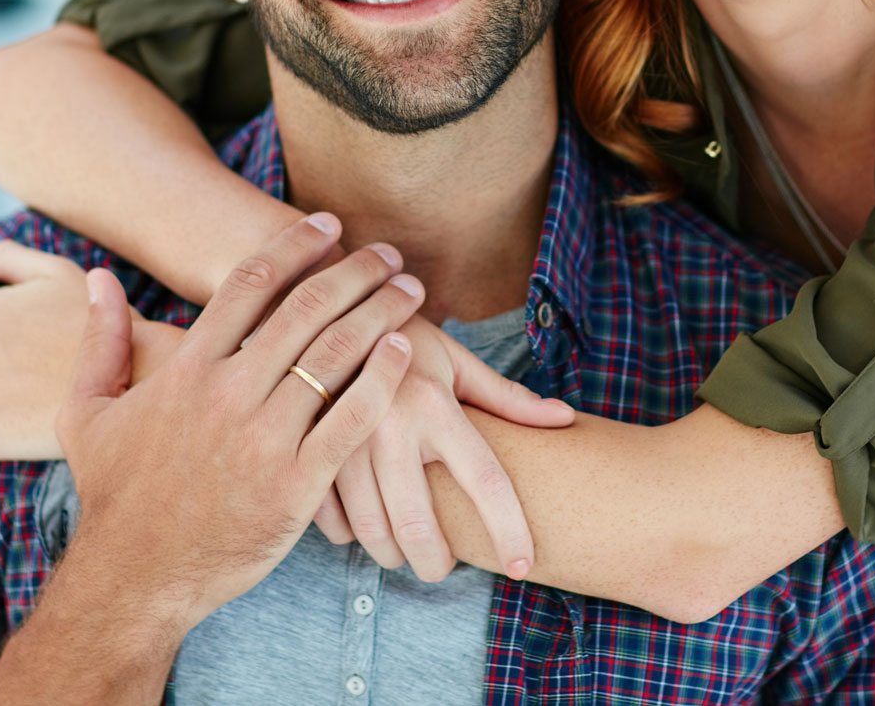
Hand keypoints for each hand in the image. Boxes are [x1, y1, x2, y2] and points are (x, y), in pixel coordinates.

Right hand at [59, 212, 422, 627]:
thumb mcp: (87, 413)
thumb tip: (99, 277)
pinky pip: (352, 421)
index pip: (249, 284)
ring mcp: (263, 439)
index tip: (329, 225)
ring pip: (336, 356)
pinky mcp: (295, 485)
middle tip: (388, 252)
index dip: (295, 245)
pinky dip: (383, 379)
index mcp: (186, 370)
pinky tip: (405, 352)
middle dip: (355, 271)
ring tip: (409, 291)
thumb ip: (98, 340)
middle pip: (305, 309)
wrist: (134, 578)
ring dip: (380, 313)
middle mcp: (227, 394)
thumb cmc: (114, 495)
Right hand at [314, 312, 574, 582]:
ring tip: (403, 551)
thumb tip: (566, 419)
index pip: (486, 481)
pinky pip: (331, 519)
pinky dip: (348, 536)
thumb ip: (507, 397)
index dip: (509, 531)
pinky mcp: (308, 449)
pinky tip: (361, 528)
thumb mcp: (456, 361)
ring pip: (373, 530)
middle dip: (436, 564)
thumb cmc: (404, 338)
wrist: (323, 307)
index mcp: (435, 404)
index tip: (523, 566)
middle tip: (441, 568)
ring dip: (392, 554)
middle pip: (421, 525)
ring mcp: (344, 439)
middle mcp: (390, 424)